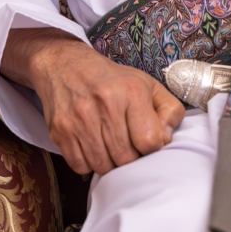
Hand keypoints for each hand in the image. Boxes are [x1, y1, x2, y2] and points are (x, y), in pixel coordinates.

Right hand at [1, 27, 184, 174]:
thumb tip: (167, 139)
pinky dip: (88, 163)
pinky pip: (80, 166)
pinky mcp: (61, 131)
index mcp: (132, 91)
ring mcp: (80, 119)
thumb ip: (169, 110)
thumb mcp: (148, 84)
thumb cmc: (112, 79)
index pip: (150, 141)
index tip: (145, 141)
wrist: (65, 65)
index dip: (151, 147)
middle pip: (126, 158)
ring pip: (103, 166)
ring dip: (109, 162)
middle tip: (127, 145)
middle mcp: (105, 104)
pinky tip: (92, 146)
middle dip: (130, 158)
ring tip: (109, 145)